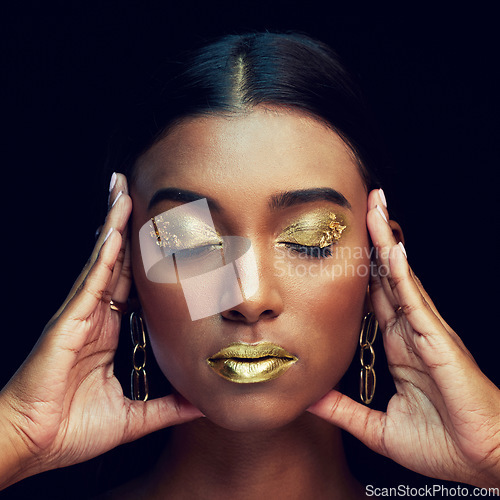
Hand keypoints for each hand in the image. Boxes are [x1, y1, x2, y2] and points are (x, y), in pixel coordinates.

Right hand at [0, 173, 202, 489]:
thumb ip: (168, 408)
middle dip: (127, 229)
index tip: (167, 241)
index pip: (134, 288)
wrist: (34, 444)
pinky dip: (104, 249)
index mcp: (110, 333)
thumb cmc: (72, 430)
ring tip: (124, 191)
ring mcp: (82, 312)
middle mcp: (97, 316)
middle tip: (139, 193)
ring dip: (115, 225)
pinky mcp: (70, 317)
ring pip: (104, 260)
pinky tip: (115, 225)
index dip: (147, 262)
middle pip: (118, 263)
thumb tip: (201, 405)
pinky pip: (92, 276)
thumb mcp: (134, 417)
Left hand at [307, 188, 499, 486]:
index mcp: (397, 347)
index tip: (340, 247)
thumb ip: (342, 410)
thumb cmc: (441, 445)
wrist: (482, 463)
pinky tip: (392, 250)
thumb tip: (308, 399)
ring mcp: (425, 331)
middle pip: (385, 276)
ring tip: (375, 209)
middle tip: (362, 206)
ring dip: (387, 243)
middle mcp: (410, 331)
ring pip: (401, 278)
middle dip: (374, 241)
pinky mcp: (438, 340)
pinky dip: (403, 274)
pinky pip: (417, 300)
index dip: (358, 271)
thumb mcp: (377, 428)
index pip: (372, 298)